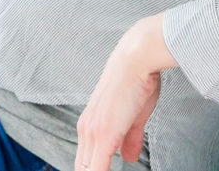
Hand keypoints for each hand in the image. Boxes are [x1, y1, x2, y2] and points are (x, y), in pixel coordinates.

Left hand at [74, 15, 177, 170]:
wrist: (136, 58)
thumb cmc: (137, 81)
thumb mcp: (135, 116)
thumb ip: (130, 138)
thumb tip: (128, 158)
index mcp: (90, 125)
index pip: (84, 162)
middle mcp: (86, 130)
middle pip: (81, 169)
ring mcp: (92, 133)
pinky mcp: (103, 135)